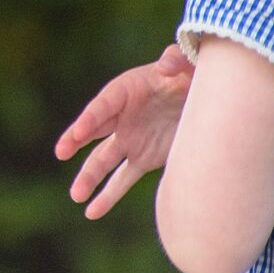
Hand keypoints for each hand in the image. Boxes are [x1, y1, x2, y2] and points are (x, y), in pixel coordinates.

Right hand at [55, 43, 194, 219]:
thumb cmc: (194, 74)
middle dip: (76, 141)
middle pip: (93, 131)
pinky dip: (108, 196)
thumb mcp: (188, 62)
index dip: (90, 119)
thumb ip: (177, 60)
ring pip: (103, 161)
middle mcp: (121, 117)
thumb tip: (166, 65)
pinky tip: (93, 212)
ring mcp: (131, 139)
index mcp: (126, 90)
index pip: (102, 106)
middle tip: (62, 152)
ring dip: (89, 178)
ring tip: (76, 197)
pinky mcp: (144, 158)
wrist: (210, 99)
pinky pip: (122, 179)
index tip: (78, 133)